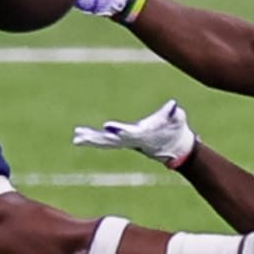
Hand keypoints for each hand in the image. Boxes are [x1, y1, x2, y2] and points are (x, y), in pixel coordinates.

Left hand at [72, 99, 195, 168]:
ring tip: (76, 137)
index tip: (107, 126)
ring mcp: (126, 141)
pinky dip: (93, 138)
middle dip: (95, 138)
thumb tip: (173, 107)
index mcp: (143, 135)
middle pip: (110, 140)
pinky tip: (81, 134)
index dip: (119, 129)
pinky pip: (105, 140)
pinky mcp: (124, 140)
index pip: (129, 133)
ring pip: (105, 141)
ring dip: (90, 138)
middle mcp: (131, 140)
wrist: (176, 147)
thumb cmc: (177, 129)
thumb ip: (174, 114)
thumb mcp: (178, 119)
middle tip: (80, 136)